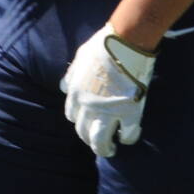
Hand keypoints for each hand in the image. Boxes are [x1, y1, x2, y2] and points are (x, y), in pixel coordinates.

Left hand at [60, 26, 154, 157]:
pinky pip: (127, 135)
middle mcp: (87, 106)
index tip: (87, 122)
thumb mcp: (79, 59)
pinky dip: (127, 138)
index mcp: (75, 92)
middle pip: (82, 132)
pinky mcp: (129, 113)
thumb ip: (71, 76)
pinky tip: (128, 137)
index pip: (71, 115)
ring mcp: (108, 111)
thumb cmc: (102, 47)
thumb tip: (64, 87)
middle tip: (98, 142)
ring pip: (99, 141)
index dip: (79, 121)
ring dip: (103, 149)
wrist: (125, 44)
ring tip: (109, 150)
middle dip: (89, 139)